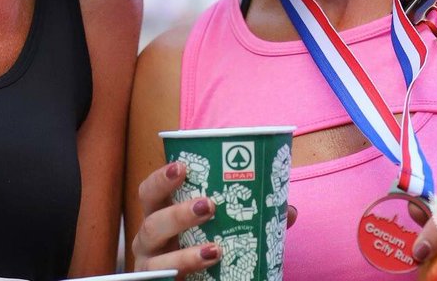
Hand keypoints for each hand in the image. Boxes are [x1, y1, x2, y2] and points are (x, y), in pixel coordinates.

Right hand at [131, 160, 296, 273]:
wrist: (197, 280)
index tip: (183, 167)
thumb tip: (288, 211)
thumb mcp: (217, 228)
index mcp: (158, 215)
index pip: (149, 192)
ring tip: (215, 250)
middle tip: (209, 205)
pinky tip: (208, 269)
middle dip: (178, 214)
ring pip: (158, 262)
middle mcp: (148, 241)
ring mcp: (152, 268)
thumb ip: (248, 218)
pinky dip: (186, 273)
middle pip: (151, 224)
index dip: (161, 179)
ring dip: (185, 255)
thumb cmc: (199, 246)